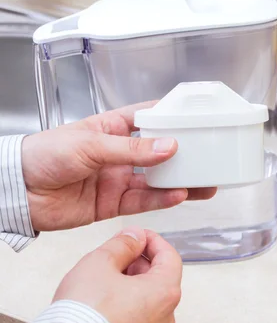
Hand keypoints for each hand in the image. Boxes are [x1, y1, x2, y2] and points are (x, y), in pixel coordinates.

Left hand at [21, 102, 216, 231]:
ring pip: (157, 181)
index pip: (149, 118)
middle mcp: (119, 153)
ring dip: (181, 182)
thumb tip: (169, 146)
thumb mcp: (90, 144)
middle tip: (211, 157)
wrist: (17, 191)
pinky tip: (179, 195)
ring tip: (205, 183)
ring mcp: (118, 179)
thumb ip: (132, 149)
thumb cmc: (44, 154)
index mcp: (112, 128)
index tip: (198, 119)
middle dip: (185, 156)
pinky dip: (162, 199)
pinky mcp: (114, 203)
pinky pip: (144, 201)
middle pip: (159, 153)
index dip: (173, 118)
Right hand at [53, 227, 182, 322]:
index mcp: (165, 293)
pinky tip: (101, 308)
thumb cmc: (84, 315)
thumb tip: (134, 237)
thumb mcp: (100, 262)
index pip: (170, 257)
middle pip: (160, 280)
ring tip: (103, 283)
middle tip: (115, 257)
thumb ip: (122, 244)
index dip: (152, 241)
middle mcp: (164, 318)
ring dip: (130, 288)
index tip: (137, 236)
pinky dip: (124, 311)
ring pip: (147, 304)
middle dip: (139, 264)